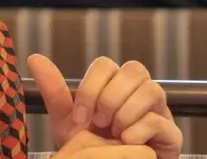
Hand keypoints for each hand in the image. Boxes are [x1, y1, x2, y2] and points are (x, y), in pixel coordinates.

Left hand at [29, 54, 181, 158]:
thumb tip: (35, 58)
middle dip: (110, 96)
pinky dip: (139, 130)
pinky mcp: (171, 135)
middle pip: (134, 69)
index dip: (91, 87)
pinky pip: (160, 120)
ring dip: (126, 111)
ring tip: (114, 132)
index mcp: (116, 85)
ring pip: (152, 89)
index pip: (106, 65)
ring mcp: (159, 112)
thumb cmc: (91, 149)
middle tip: (98, 122)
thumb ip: (55, 92)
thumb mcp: (68, 122)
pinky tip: (126, 143)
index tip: (80, 116)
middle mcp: (140, 92)